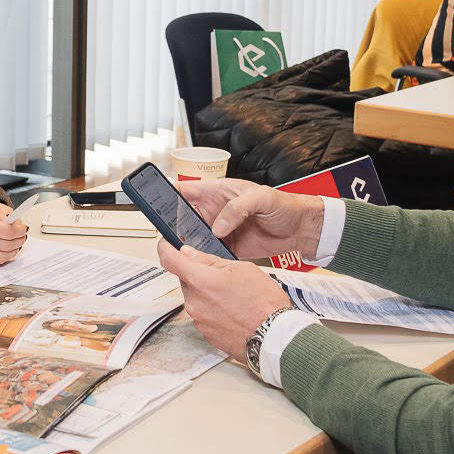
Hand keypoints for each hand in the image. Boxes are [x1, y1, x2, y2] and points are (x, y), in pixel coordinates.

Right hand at [0, 196, 27, 266]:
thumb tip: (12, 217)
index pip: (7, 230)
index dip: (19, 229)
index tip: (22, 227)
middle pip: (7, 244)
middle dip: (19, 240)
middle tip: (22, 235)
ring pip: (2, 256)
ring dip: (14, 251)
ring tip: (16, 244)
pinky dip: (2, 258)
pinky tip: (5, 252)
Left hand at [155, 241, 291, 363]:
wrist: (274, 337)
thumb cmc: (264, 303)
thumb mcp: (242, 269)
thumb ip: (211, 261)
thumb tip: (190, 253)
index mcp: (200, 280)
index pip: (169, 259)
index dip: (166, 248)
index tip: (167, 244)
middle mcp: (194, 301)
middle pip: (186, 280)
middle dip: (199, 275)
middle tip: (223, 276)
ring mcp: (198, 320)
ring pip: (196, 297)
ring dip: (208, 293)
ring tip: (234, 296)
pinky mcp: (205, 334)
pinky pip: (203, 314)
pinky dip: (213, 309)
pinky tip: (233, 310)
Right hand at [178, 178, 324, 262]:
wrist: (300, 230)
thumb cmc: (284, 206)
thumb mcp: (262, 198)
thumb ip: (238, 208)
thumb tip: (218, 226)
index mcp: (219, 192)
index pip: (186, 190)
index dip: (166, 194)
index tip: (153, 202)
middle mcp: (215, 211)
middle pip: (183, 217)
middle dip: (173, 226)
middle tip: (166, 236)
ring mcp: (220, 230)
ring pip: (193, 237)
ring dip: (187, 245)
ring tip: (182, 252)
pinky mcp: (227, 248)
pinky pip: (208, 254)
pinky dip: (203, 259)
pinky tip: (201, 263)